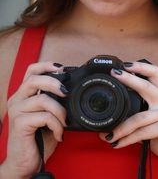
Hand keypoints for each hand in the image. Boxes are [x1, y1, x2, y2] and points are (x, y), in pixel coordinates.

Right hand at [2, 62, 66, 177]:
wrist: (25, 162)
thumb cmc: (39, 139)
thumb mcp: (48, 116)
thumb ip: (54, 103)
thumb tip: (70, 93)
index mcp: (24, 96)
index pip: (31, 71)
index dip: (46, 65)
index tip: (62, 68)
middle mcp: (17, 100)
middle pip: (34, 79)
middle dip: (54, 83)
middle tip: (66, 93)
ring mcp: (16, 111)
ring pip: (43, 99)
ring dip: (60, 112)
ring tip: (64, 123)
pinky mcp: (19, 124)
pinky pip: (45, 117)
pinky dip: (57, 126)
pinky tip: (59, 134)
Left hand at [99, 62, 157, 175]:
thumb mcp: (153, 128)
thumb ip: (137, 125)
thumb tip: (111, 130)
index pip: (155, 75)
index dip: (140, 67)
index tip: (124, 65)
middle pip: (147, 85)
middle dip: (129, 78)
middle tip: (115, 74)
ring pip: (139, 117)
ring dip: (120, 128)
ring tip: (109, 135)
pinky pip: (142, 132)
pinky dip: (127, 139)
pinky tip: (118, 144)